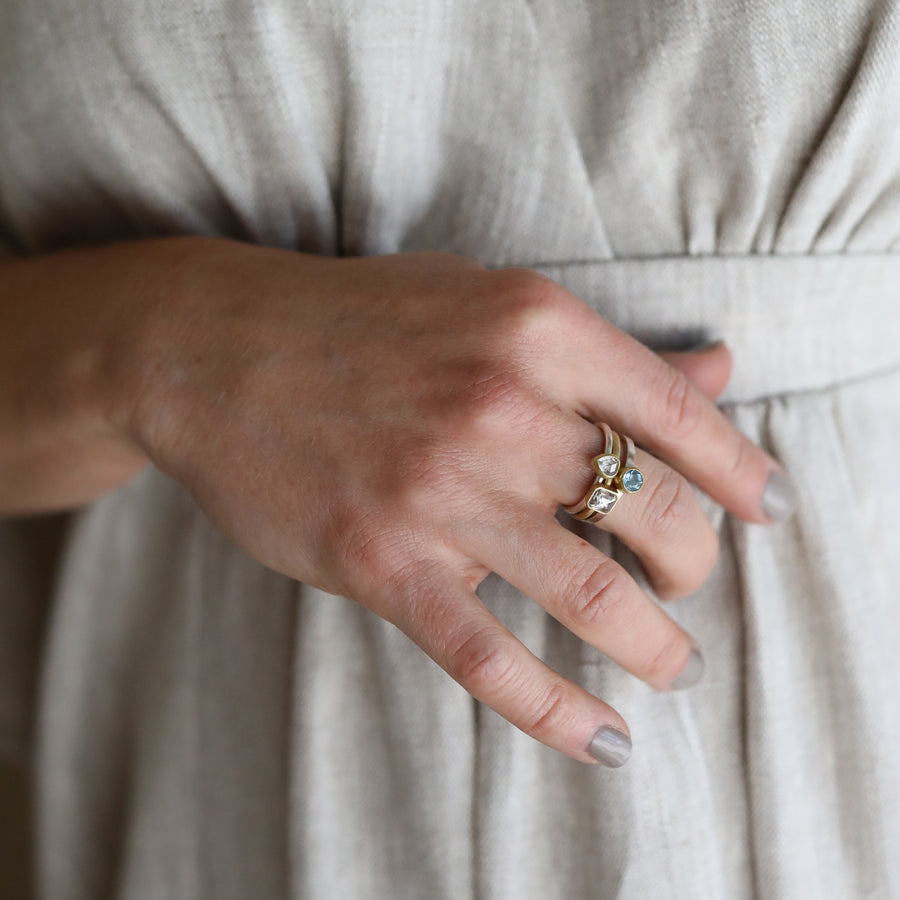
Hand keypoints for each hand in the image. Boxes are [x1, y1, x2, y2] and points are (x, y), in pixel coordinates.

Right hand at [114, 240, 793, 765]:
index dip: (742, 473)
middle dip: (698, 564)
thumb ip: (604, 350)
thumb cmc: (356, 320)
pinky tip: (607, 743)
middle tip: (690, 579)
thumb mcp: (486, 303)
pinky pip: (492, 659)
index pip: (680, 415)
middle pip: (657, 513)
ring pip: (595, 598)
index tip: (768, 513)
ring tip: (676, 667)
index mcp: (537, 329)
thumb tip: (717, 371)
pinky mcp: (383, 564)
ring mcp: (442, 493)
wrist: (215, 350)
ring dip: (659, 648)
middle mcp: (503, 410)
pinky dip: (561, 715)